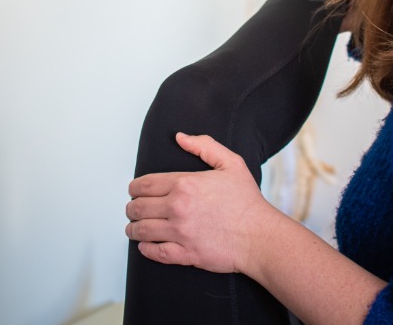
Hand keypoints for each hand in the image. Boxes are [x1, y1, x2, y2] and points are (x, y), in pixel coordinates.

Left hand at [125, 133, 274, 274]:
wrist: (260, 237)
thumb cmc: (247, 203)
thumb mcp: (231, 164)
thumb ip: (204, 146)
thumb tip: (180, 138)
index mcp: (185, 184)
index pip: (144, 185)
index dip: (134, 188)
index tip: (134, 191)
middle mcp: (178, 208)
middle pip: (138, 207)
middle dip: (131, 207)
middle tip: (133, 209)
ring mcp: (180, 233)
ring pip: (141, 230)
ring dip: (133, 228)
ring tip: (133, 227)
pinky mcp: (185, 254)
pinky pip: (154, 252)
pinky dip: (145, 248)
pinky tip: (145, 245)